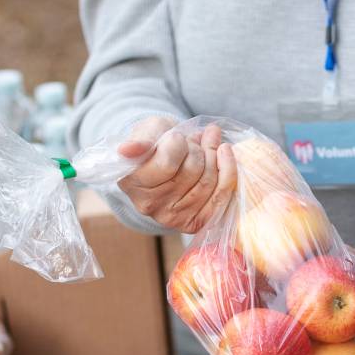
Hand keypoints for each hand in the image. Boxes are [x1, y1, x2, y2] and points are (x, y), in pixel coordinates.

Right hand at [117, 116, 236, 231]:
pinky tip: (223, 152)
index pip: (167, 163)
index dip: (177, 143)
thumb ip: (141, 139)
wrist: (166, 161)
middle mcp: (150, 206)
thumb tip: (126, 149)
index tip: (175, 135)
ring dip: (213, 155)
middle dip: (197, 148)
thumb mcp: (147, 131)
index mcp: (131, 183)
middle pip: (192, 171)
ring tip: (207, 142)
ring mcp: (173, 218)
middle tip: (192, 140)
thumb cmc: (155, 142)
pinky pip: (221, 196)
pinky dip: (228, 170)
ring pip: (209, 181)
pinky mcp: (195, 223)